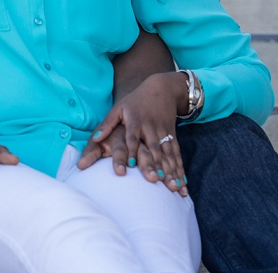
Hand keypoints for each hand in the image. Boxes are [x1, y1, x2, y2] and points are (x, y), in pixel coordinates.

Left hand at [84, 72, 188, 195]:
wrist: (161, 89)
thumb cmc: (135, 101)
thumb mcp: (119, 108)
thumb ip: (107, 124)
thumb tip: (95, 139)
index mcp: (135, 121)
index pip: (132, 137)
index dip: (132, 149)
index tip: (131, 164)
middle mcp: (150, 128)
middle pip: (153, 148)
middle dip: (155, 165)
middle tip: (155, 180)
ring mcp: (164, 132)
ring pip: (167, 154)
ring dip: (171, 171)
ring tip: (173, 188)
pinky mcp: (173, 136)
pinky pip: (177, 155)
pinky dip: (180, 170)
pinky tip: (182, 185)